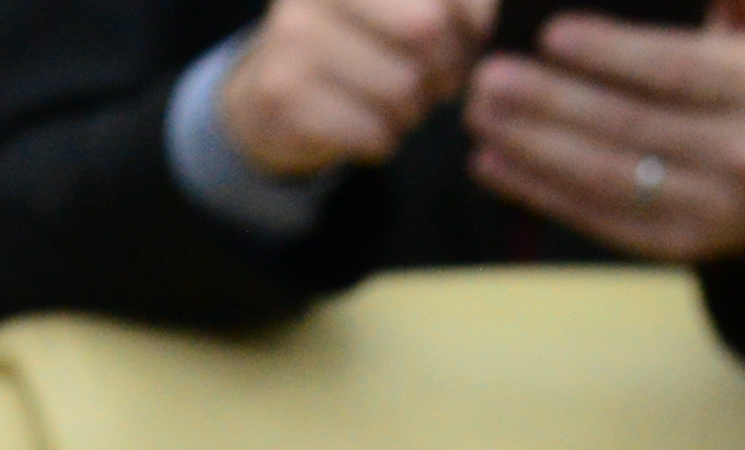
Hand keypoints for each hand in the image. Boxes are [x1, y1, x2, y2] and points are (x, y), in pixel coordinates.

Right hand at [221, 0, 498, 175]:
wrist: (268, 98)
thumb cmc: (357, 45)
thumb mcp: (400, 7)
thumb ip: (451, 4)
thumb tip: (476, 24)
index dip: (474, 18)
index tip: (469, 36)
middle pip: (425, 30)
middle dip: (446, 65)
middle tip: (439, 81)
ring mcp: (291, 43)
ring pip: (400, 86)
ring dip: (414, 109)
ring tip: (400, 106)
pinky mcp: (282, 97)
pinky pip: (370, 129)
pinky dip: (383, 140)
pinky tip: (371, 130)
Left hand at [466, 0, 744, 258]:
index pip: (673, 68)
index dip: (609, 51)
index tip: (547, 34)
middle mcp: (744, 151)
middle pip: (627, 124)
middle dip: (549, 100)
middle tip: (486, 78)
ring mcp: (710, 205)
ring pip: (603, 174)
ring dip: (529, 146)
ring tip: (479, 115)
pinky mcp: (674, 242)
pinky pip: (593, 215)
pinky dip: (534, 189)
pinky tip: (488, 162)